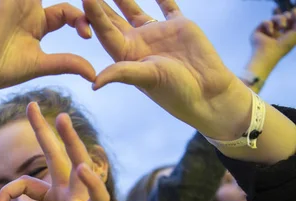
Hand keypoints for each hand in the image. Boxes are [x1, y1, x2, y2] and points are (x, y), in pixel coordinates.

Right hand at [0, 0, 95, 93]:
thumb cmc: (1, 69)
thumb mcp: (41, 64)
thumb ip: (67, 64)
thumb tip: (93, 75)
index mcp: (37, 25)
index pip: (69, 14)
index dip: (83, 22)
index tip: (88, 35)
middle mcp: (29, 9)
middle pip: (62, 0)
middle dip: (84, 1)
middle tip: (100, 2)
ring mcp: (19, 0)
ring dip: (69, 0)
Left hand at [0, 103, 148, 200]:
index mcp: (57, 197)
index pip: (27, 183)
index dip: (8, 192)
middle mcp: (69, 192)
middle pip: (55, 156)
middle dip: (44, 131)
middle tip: (32, 104)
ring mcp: (83, 200)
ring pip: (77, 164)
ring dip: (70, 141)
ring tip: (62, 118)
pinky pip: (96, 197)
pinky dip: (91, 184)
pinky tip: (83, 169)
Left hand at [83, 0, 250, 140]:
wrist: (206, 92)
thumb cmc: (175, 91)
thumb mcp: (146, 79)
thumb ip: (122, 73)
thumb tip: (94, 84)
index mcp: (126, 55)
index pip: (105, 30)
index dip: (94, 14)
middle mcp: (137, 43)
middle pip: (113, 19)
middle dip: (100, 4)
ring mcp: (156, 33)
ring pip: (134, 9)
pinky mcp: (177, 27)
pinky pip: (166, 6)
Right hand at [248, 9, 295, 73]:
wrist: (269, 53)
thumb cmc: (283, 46)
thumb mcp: (295, 32)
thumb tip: (294, 10)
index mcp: (285, 35)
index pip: (289, 22)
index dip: (292, 18)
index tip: (293, 20)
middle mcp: (276, 33)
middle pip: (282, 17)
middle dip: (286, 17)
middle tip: (287, 23)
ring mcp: (266, 32)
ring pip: (274, 18)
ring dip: (279, 19)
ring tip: (281, 26)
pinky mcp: (258, 31)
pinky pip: (265, 21)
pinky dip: (269, 25)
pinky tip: (270, 33)